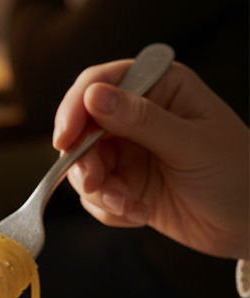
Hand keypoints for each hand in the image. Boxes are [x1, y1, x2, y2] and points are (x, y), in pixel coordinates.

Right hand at [52, 60, 249, 258]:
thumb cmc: (238, 174)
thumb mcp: (191, 144)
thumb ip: (140, 120)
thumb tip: (93, 95)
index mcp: (159, 87)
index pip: (101, 84)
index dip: (75, 108)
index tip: (65, 139)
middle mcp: (137, 115)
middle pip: (82, 129)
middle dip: (84, 161)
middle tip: (94, 184)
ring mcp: (128, 151)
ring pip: (83, 166)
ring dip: (99, 191)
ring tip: (129, 207)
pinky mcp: (123, 184)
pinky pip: (93, 195)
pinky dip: (109, 209)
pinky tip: (140, 214)